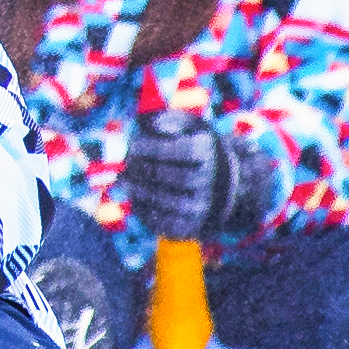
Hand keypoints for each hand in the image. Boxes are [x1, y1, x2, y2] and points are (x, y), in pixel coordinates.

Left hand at [122, 114, 283, 243]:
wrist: (222, 183)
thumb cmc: (195, 147)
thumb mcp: (189, 127)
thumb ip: (170, 121)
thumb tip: (152, 127)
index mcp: (209, 154)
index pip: (180, 151)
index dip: (152, 148)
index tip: (133, 145)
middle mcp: (210, 182)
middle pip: (172, 177)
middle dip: (144, 170)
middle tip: (127, 164)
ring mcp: (202, 207)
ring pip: (168, 203)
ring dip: (140, 192)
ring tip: (126, 181)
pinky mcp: (191, 227)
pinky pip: (165, 224)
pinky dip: (145, 212)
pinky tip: (134, 198)